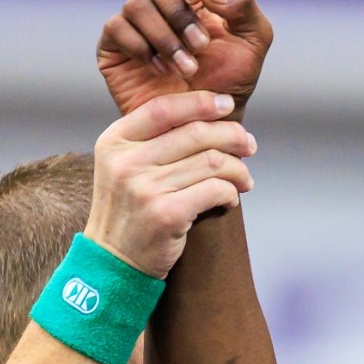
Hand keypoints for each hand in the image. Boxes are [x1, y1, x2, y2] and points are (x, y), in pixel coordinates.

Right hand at [83, 90, 256, 277]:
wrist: (114, 261)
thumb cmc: (129, 210)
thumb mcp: (124, 166)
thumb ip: (153, 140)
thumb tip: (206, 114)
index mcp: (115, 141)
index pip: (164, 108)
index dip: (200, 102)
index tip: (226, 105)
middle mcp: (127, 162)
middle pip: (195, 134)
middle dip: (232, 136)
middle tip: (249, 145)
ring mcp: (145, 188)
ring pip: (212, 162)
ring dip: (238, 170)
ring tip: (244, 179)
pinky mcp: (166, 214)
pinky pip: (215, 190)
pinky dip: (231, 193)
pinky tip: (230, 199)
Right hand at [98, 0, 273, 118]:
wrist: (207, 126)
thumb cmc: (230, 84)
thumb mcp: (253, 44)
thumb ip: (244, 7)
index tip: (198, 1)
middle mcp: (158, 6)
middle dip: (177, 11)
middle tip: (200, 45)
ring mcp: (133, 26)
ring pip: (135, 4)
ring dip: (166, 36)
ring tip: (187, 67)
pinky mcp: (113, 49)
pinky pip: (116, 28)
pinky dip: (142, 47)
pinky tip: (162, 70)